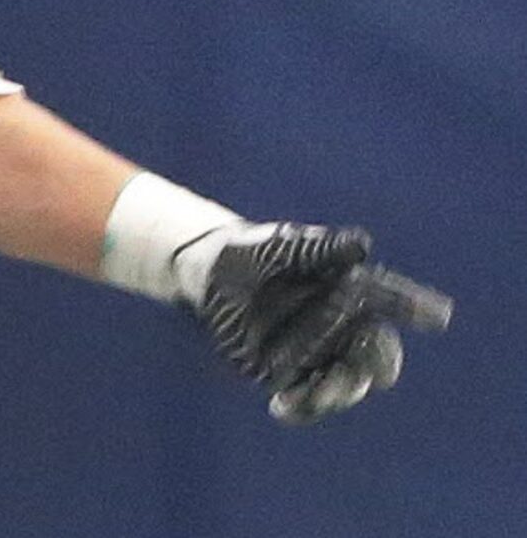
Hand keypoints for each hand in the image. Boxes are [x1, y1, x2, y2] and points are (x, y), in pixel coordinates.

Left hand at [184, 221, 452, 423]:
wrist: (212, 272)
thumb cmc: (255, 250)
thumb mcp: (285, 245)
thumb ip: (322, 249)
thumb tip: (362, 244)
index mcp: (351, 291)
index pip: (388, 299)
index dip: (414, 307)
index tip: (440, 315)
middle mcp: (343, 327)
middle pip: (377, 355)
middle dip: (378, 360)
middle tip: (367, 354)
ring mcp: (320, 354)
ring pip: (347, 383)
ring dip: (341, 391)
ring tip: (321, 392)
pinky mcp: (290, 374)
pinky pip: (305, 399)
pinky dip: (301, 408)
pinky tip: (281, 407)